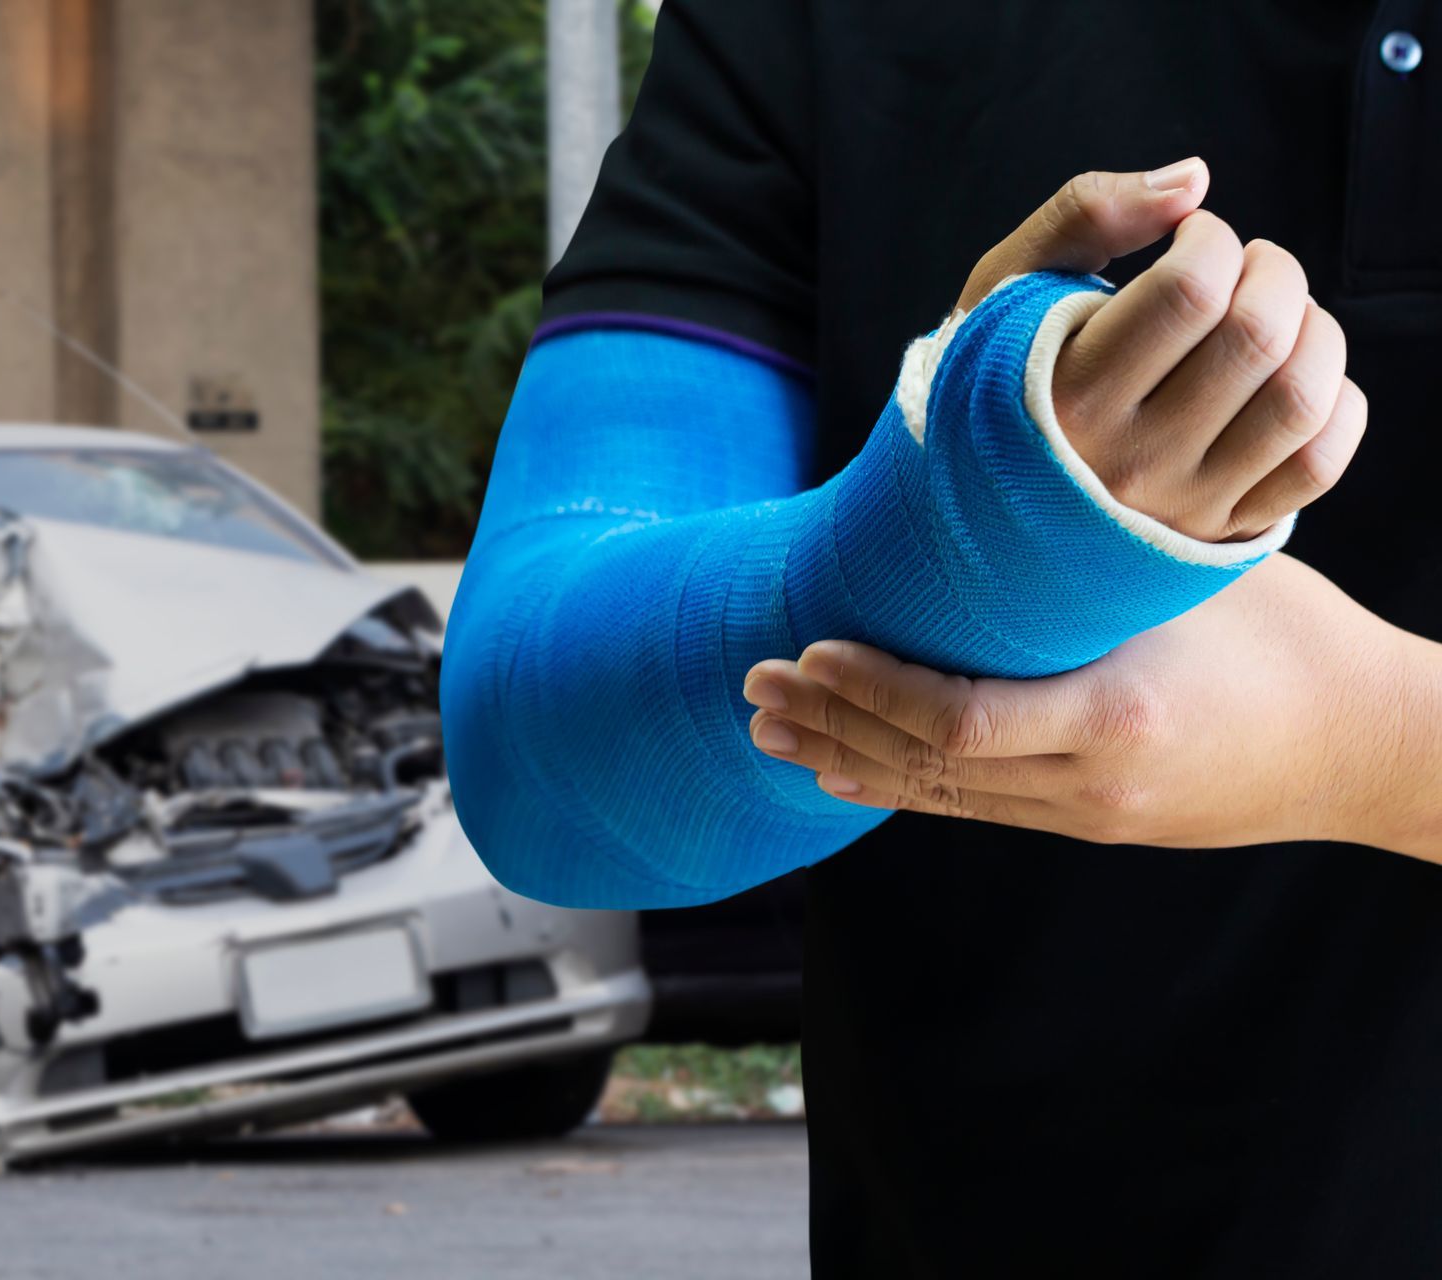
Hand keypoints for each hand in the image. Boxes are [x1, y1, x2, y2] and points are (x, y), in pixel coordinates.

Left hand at [740, 556, 1428, 852]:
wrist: (1369, 748)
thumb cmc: (1289, 639)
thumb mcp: (1184, 585)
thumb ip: (1082, 573)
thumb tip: (977, 518)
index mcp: (1113, 720)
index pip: (955, 720)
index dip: (870, 690)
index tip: (808, 649)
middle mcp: (1086, 786)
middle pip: (925, 767)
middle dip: (830, 724)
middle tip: (752, 686)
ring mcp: (1085, 817)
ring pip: (939, 796)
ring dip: (847, 759)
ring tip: (771, 731)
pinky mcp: (1089, 825)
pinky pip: (975, 808)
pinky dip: (902, 786)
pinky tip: (845, 776)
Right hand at [957, 159, 1365, 541]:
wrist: (980, 508)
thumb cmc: (1000, 380)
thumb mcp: (1007, 289)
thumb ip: (1084, 215)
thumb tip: (1196, 178)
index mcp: (1067, 394)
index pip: (1191, 288)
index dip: (1212, 237)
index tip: (1191, 238)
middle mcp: (1128, 459)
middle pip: (1256, 336)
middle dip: (1273, 272)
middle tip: (1245, 268)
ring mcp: (1181, 504)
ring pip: (1300, 398)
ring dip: (1314, 332)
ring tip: (1276, 319)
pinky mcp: (1221, 531)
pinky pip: (1320, 465)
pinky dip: (1337, 404)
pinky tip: (1295, 378)